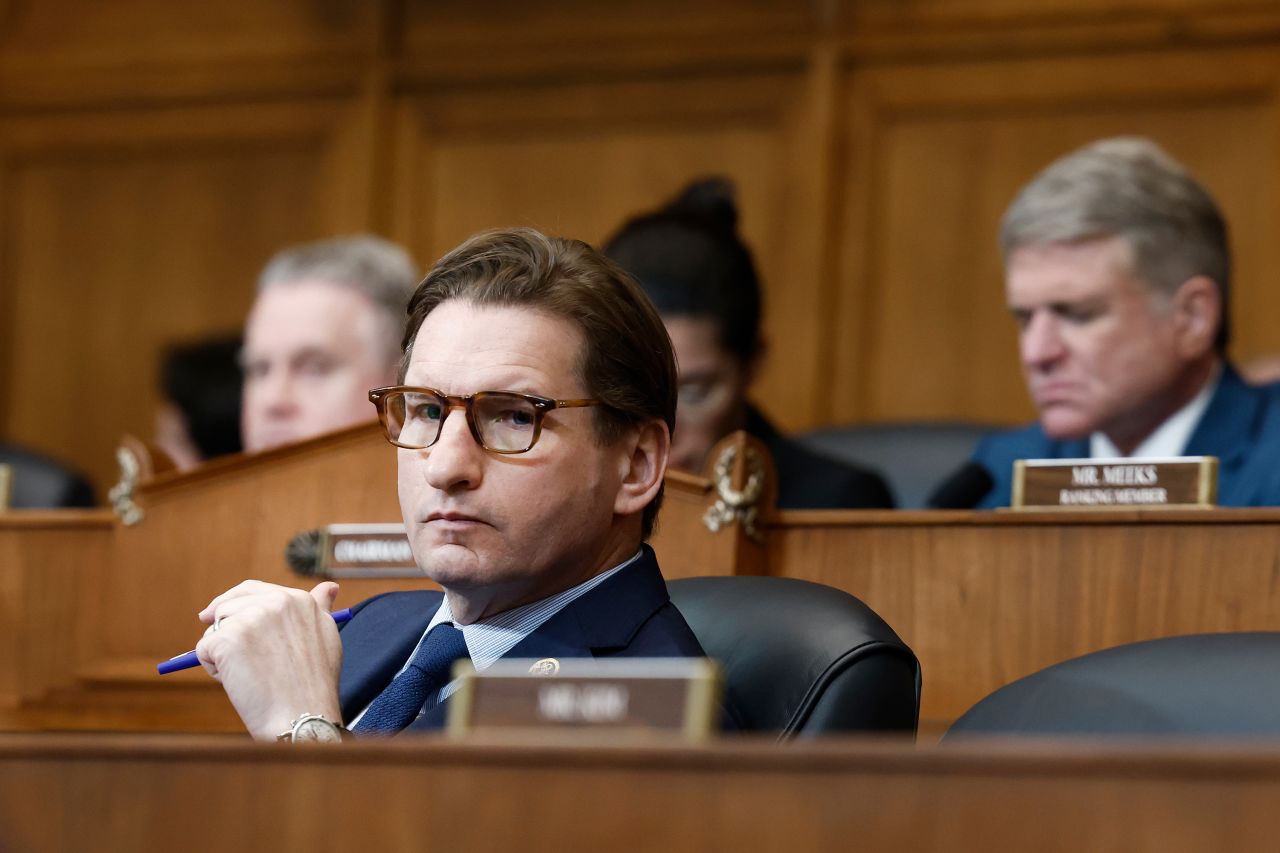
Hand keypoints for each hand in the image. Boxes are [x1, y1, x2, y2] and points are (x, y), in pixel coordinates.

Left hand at [196, 580, 343, 740]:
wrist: (301, 715)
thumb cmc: (314, 684)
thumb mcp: (325, 636)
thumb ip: (319, 608)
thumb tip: (329, 588)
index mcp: (298, 599)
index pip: (253, 590)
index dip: (234, 604)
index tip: (216, 615)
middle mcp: (275, 602)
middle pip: (228, 605)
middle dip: (224, 629)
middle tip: (232, 656)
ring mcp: (250, 618)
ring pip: (215, 629)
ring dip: (222, 652)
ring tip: (249, 674)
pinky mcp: (227, 638)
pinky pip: (204, 650)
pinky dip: (214, 669)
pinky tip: (239, 682)